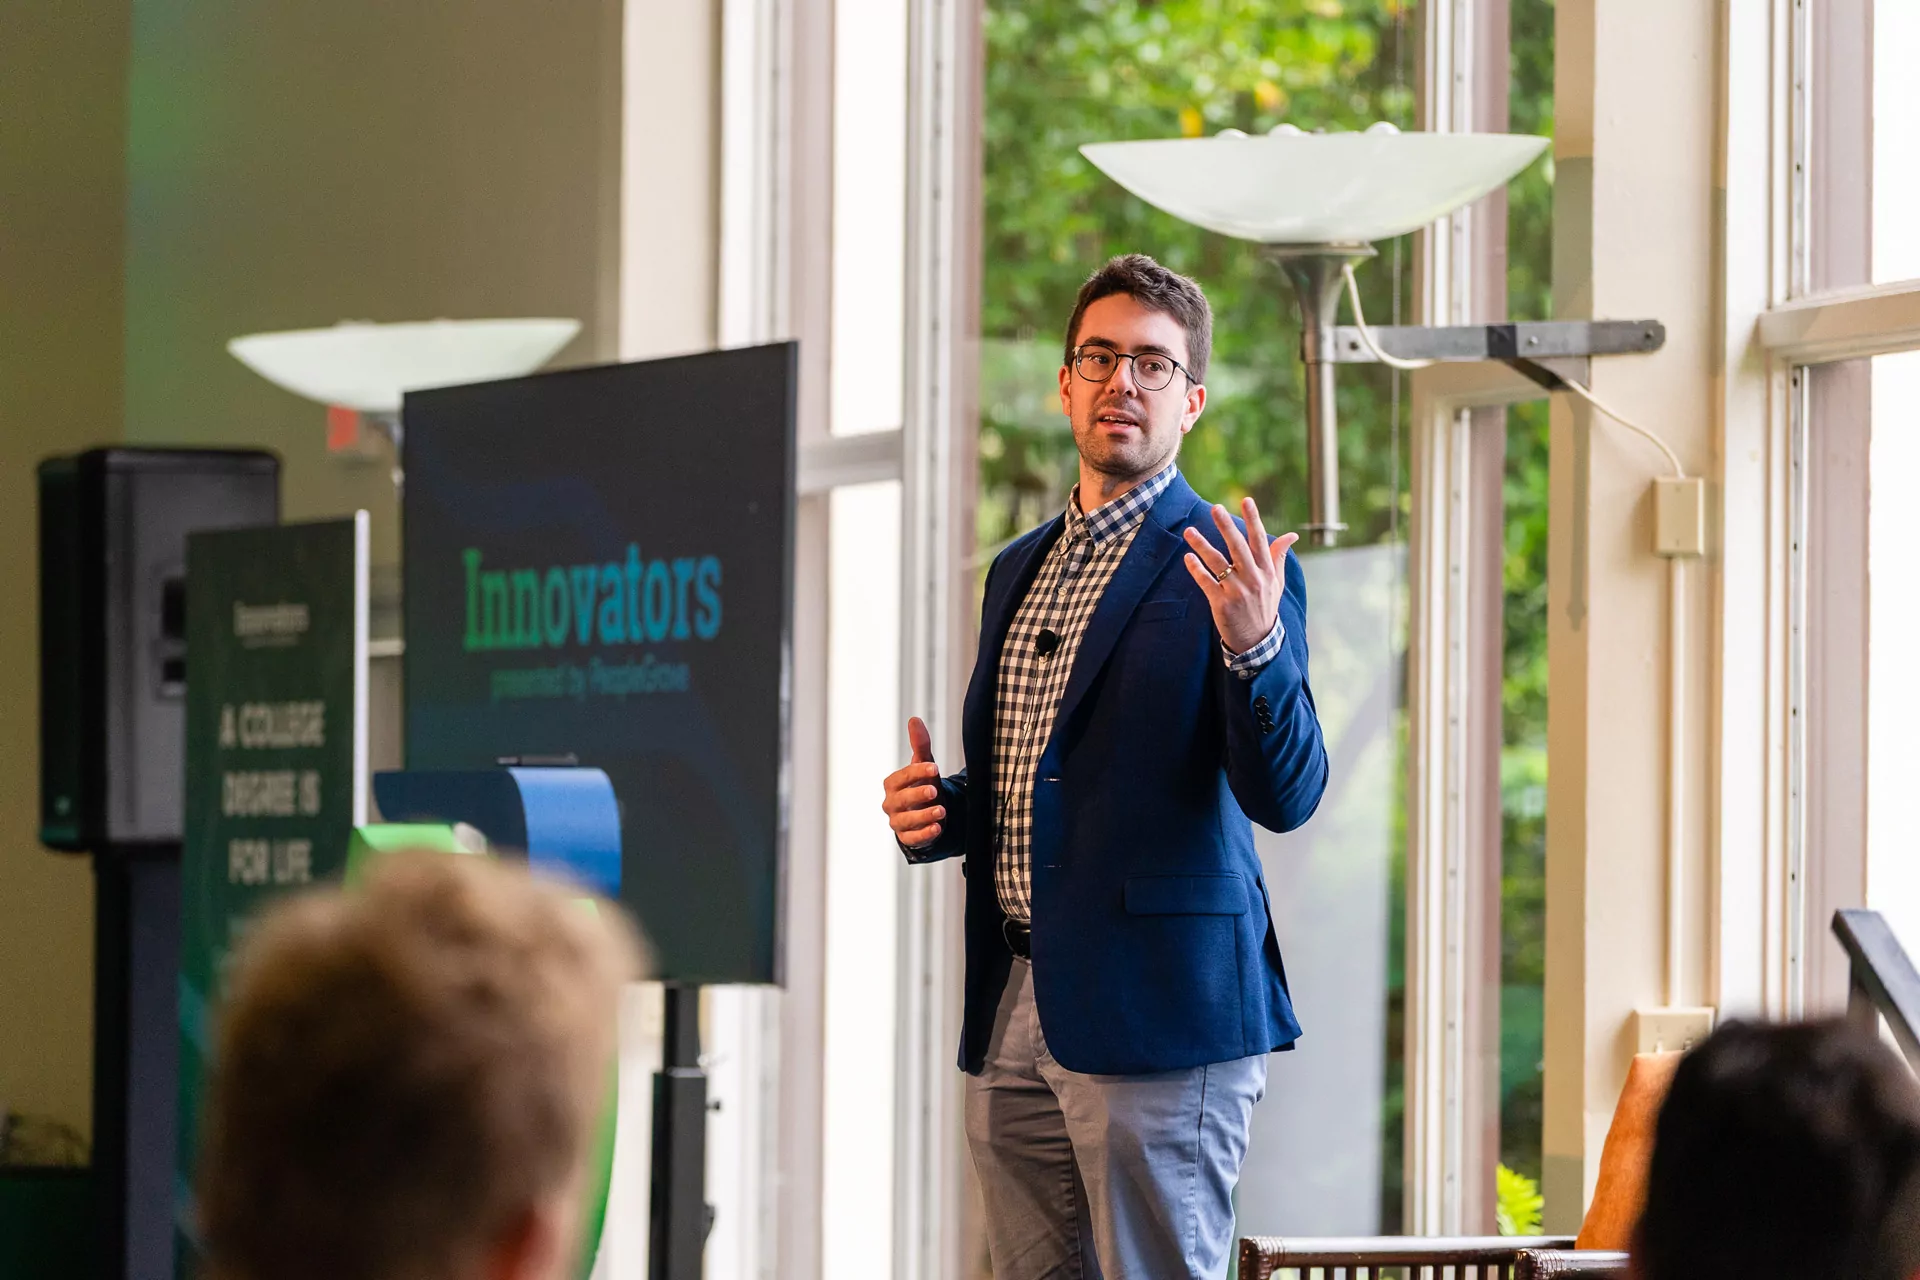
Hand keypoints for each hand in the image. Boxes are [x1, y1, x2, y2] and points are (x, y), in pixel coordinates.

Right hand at [882, 716, 945, 847]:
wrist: (926, 812)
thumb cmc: (922, 785)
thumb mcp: (923, 765)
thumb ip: (919, 744)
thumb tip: (914, 719)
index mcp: (893, 784)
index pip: (902, 777)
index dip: (917, 772)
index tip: (934, 768)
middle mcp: (891, 804)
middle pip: (901, 800)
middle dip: (917, 795)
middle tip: (934, 790)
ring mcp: (898, 822)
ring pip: (907, 821)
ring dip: (924, 816)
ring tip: (941, 811)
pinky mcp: (907, 838)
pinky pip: (913, 838)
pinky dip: (924, 834)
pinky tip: (937, 828)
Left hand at [1182, 497, 1297, 654]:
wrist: (1257, 641)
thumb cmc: (1265, 607)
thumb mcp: (1277, 582)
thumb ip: (1279, 557)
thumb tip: (1292, 536)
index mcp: (1266, 572)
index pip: (1260, 540)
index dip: (1254, 519)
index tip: (1246, 500)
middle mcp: (1253, 579)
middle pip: (1238, 548)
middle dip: (1227, 527)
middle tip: (1215, 508)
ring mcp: (1237, 592)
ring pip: (1218, 564)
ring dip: (1202, 546)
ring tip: (1189, 531)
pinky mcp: (1222, 604)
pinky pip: (1207, 583)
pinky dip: (1197, 570)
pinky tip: (1188, 558)